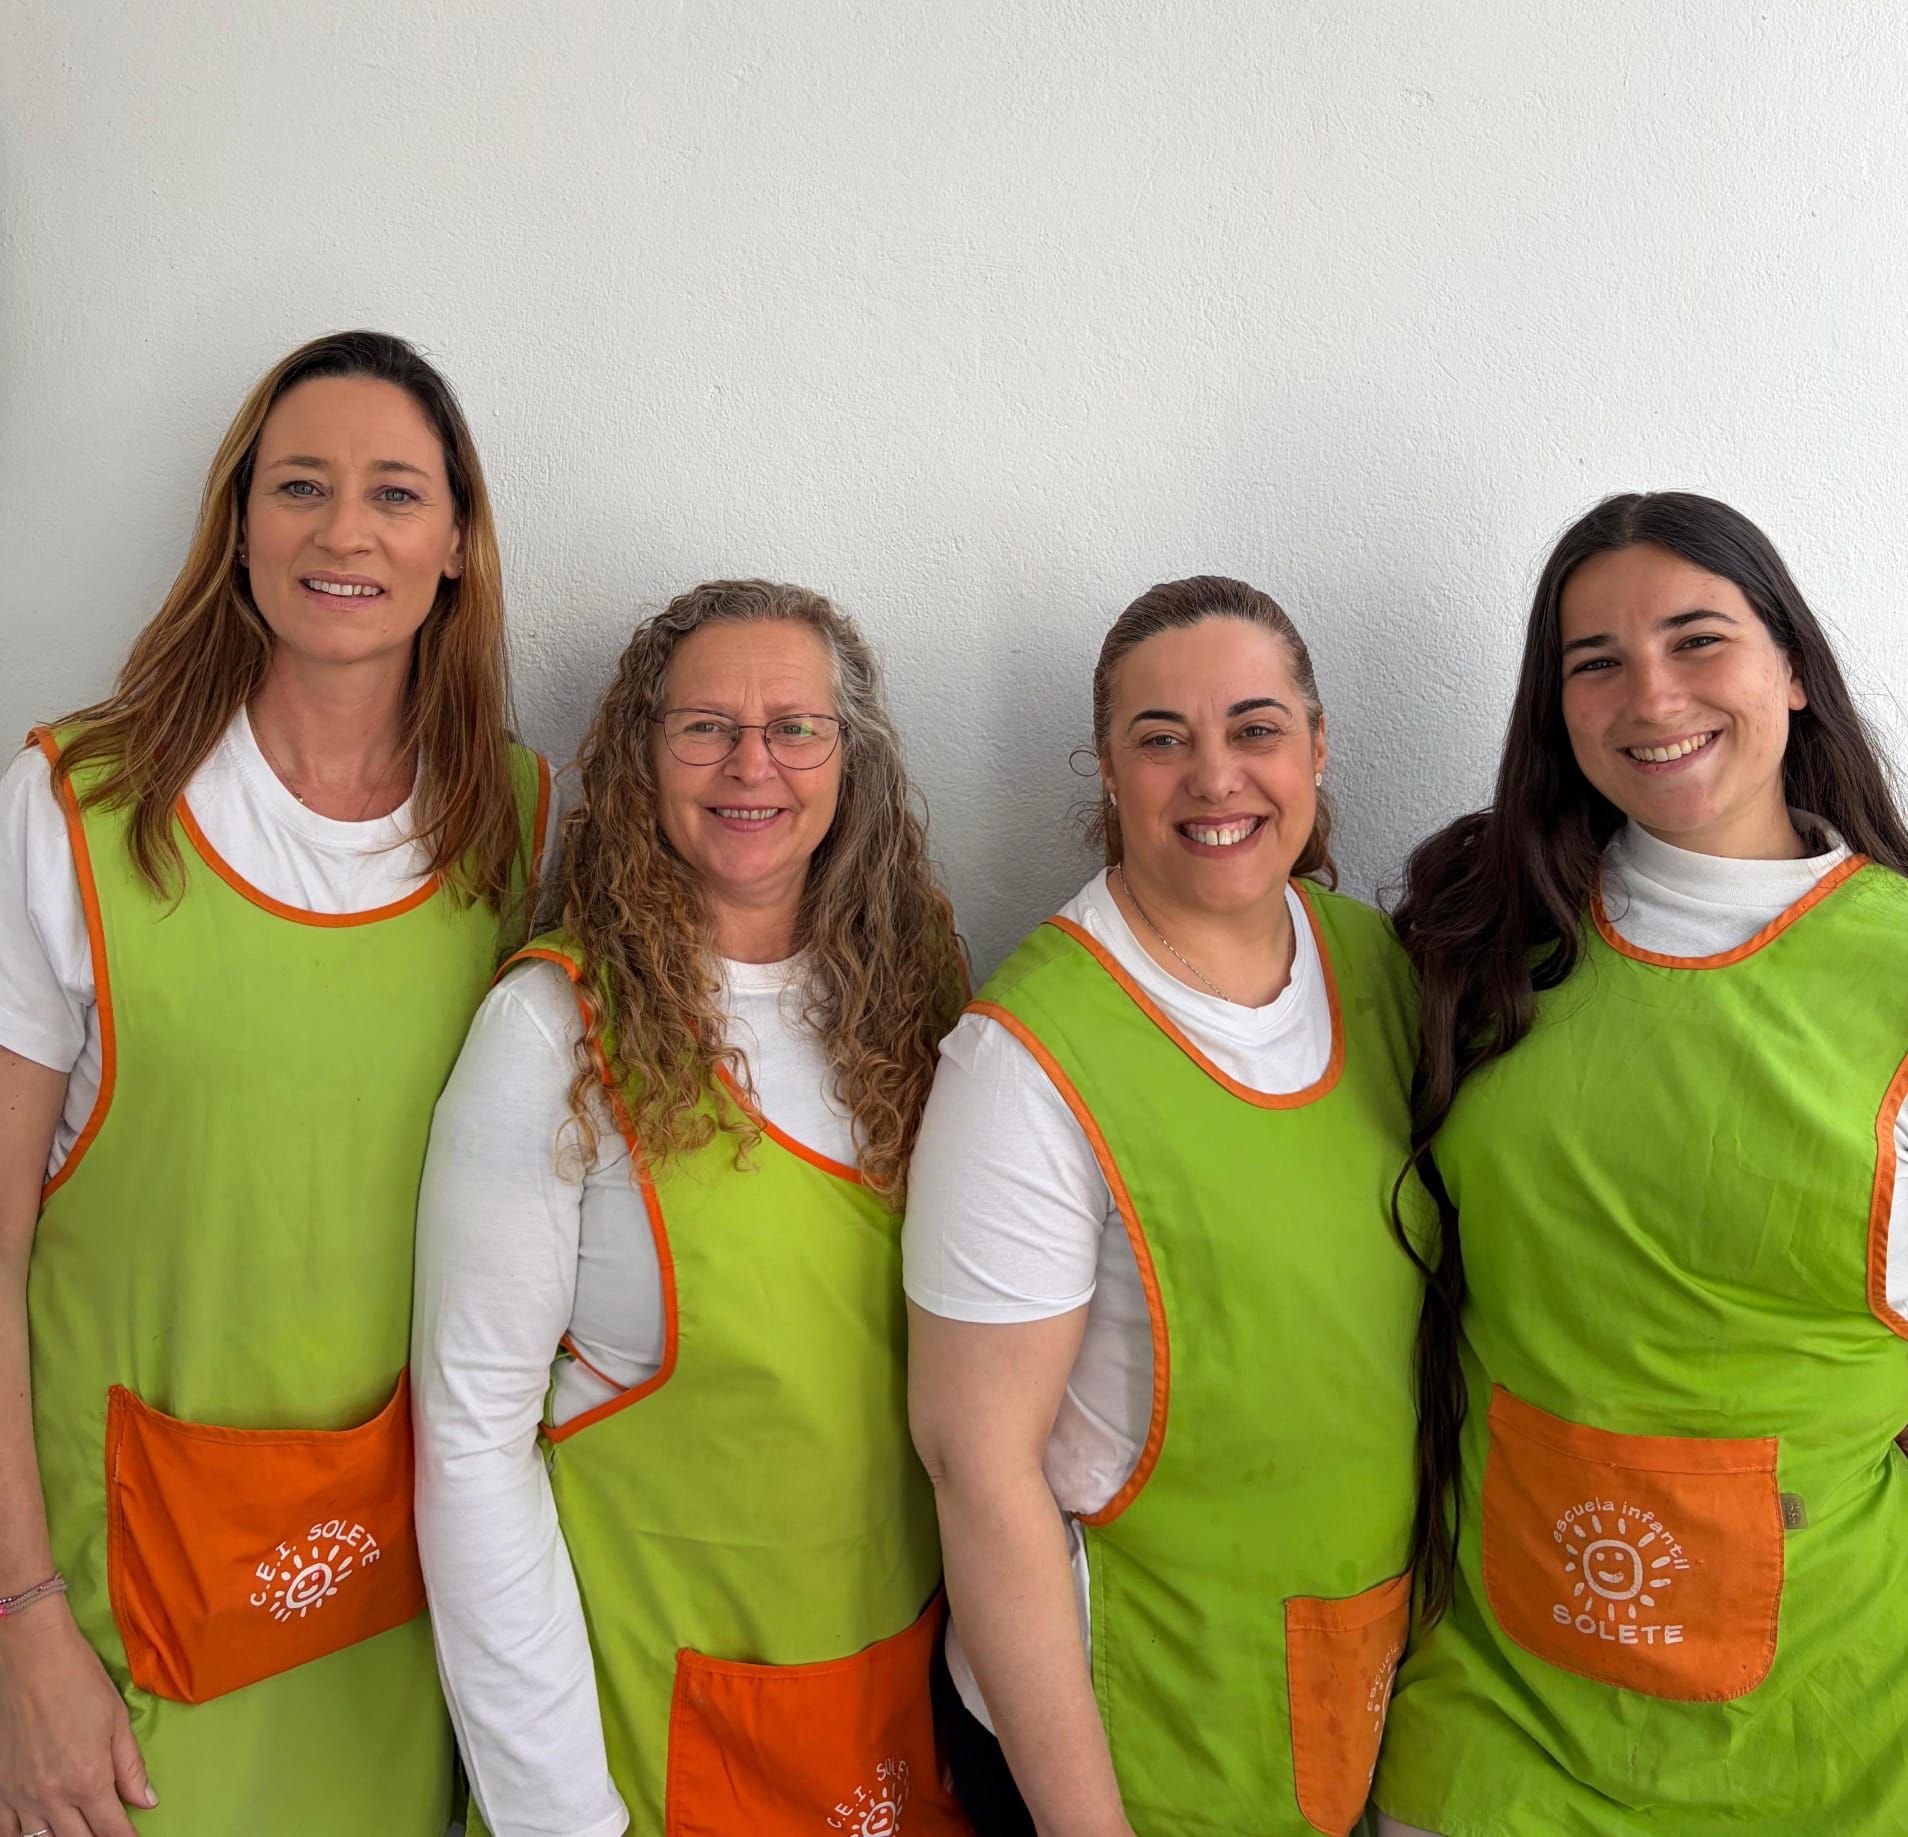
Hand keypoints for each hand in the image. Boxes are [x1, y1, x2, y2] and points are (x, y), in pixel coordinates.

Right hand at [0, 1601, 155, 1835]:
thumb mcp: (117, 1720)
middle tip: (109, 1834)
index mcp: (87, 1780)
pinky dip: (22, 1836)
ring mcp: (20, 1796)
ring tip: (77, 1832)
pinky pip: (6, 1830)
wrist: (32, 1658)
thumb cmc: (80, 1682)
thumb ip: (130, 1767)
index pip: (111, 1829)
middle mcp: (52, 1797)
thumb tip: (147, 1802)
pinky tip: (36, 1832)